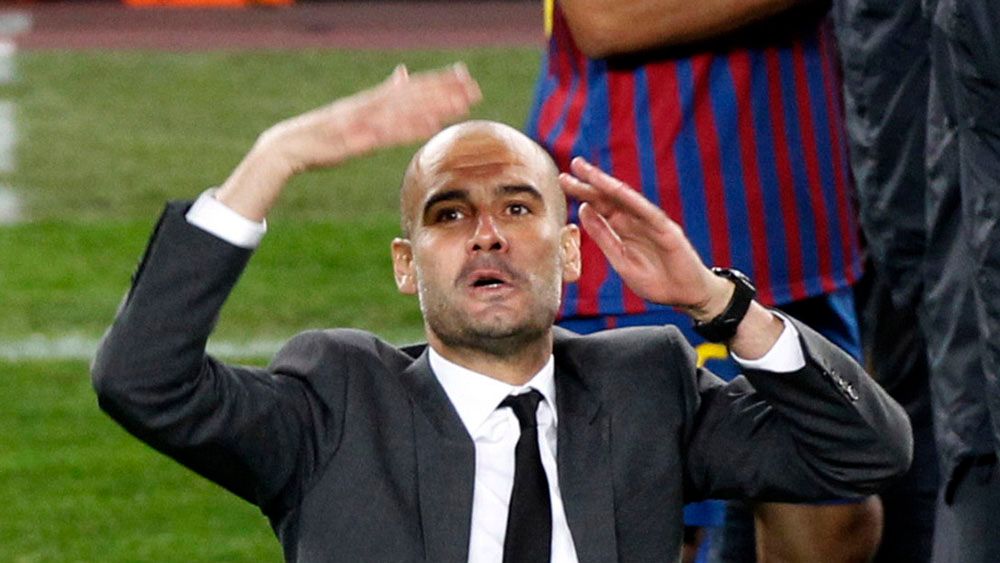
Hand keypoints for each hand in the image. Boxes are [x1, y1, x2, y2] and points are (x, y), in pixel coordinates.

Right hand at [217, 63, 480, 220]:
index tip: (465, 76)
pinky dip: (410, 128)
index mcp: (371, 99)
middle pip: (414, 95)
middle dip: (445, 91)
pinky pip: (389, 133)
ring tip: (461, 104)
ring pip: (406, 111)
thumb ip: (382, 93)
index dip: (439, 81)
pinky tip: (430, 126)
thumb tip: (403, 73)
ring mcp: (365, 121)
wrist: (289, 146)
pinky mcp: (358, 139)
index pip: (411, 87)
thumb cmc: (324, 133)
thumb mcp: (355, 110)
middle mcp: (371, 105)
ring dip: (435, 107)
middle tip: (474, 87)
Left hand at [558, 157, 732, 320]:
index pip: (600, 206)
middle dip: (591, 182)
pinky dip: (632, 201)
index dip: (583, 193)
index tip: (564, 180)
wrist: (686, 296)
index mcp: (623, 230)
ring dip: (608, 185)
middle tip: (573, 164)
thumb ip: (603, 236)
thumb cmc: (656, 281)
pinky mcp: (667, 230)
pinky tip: (617, 190)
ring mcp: (651, 223)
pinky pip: (647, 212)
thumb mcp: (620, 260)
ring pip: (627, 200)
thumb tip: (583, 211)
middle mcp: (635, 221)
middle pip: (610, 198)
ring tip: (590, 172)